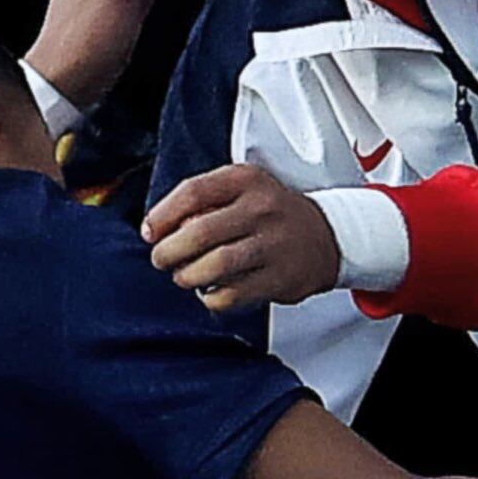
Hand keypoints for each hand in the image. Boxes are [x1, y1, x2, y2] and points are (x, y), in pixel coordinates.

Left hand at [142, 164, 339, 313]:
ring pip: (214, 266)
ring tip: (183, 277)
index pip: (192, 192)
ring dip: (187, 276)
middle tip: (161, 259)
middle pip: (199, 232)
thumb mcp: (242, 189)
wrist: (327, 236)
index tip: (149, 232)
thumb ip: (202, 201)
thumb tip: (156, 229)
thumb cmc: (270, 213)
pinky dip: (211, 298)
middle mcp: (261, 209)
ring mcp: (273, 244)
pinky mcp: (280, 278)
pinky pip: (232, 294)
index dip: (162, 215)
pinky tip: (209, 292)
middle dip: (169, 251)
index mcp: (246, 180)